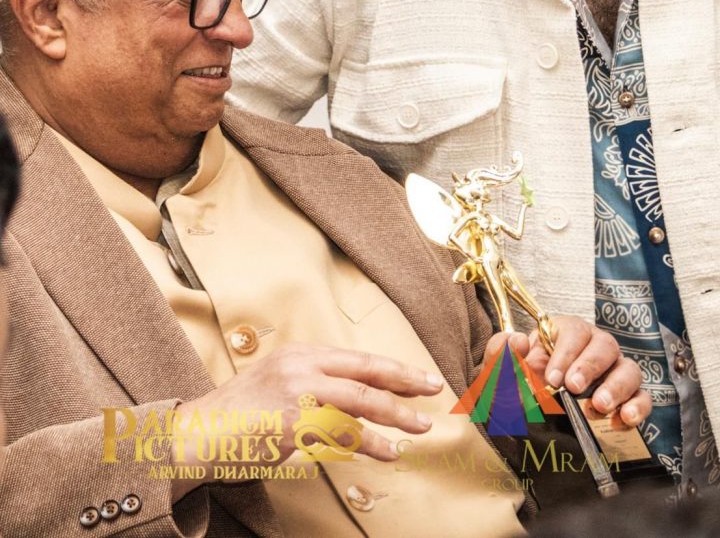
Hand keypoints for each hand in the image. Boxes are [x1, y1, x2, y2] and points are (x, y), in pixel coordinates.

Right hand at [170, 343, 443, 500]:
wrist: (199, 433)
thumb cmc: (242, 414)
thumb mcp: (280, 380)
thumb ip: (316, 382)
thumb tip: (360, 396)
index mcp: (303, 352)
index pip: (358, 358)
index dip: (393, 368)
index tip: (420, 377)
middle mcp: (303, 365)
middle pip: (366, 371)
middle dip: (405, 381)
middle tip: (434, 388)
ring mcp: (297, 392)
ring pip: (360, 400)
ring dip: (394, 414)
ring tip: (420, 426)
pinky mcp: (292, 422)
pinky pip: (341, 432)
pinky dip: (368, 442)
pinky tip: (388, 451)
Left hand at [482, 318, 649, 426]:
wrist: (528, 420)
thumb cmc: (519, 387)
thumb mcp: (502, 373)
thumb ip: (500, 354)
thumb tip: (516, 340)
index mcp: (565, 334)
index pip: (573, 331)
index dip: (564, 352)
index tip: (552, 378)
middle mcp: (595, 348)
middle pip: (604, 345)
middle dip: (589, 366)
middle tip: (573, 388)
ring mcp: (615, 372)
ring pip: (629, 369)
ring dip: (617, 387)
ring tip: (599, 406)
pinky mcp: (629, 398)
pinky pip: (643, 398)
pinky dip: (638, 407)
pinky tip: (624, 419)